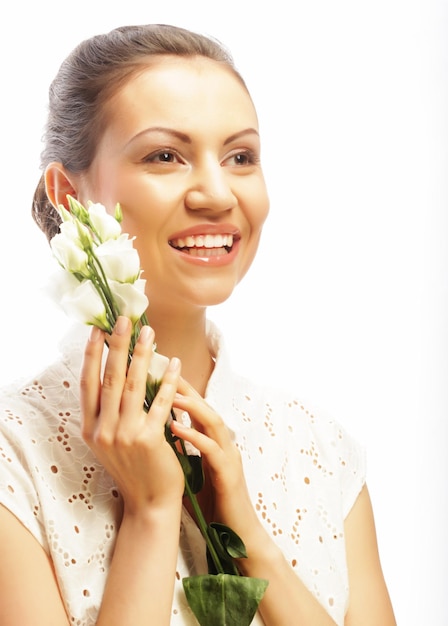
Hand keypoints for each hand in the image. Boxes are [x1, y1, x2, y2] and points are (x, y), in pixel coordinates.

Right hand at [80, 317, 184, 515]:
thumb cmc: (134, 468)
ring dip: (142, 356)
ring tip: (150, 333)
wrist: (150, 502)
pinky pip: (160, 403)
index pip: (88, 384)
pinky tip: (175, 363)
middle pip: (110, 379)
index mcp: (91, 429)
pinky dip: (168, 381)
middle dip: (117, 346)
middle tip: (124, 319)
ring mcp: (124, 436)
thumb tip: (116, 374)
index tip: (97, 331)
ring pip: (134, 386)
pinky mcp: (148, 440)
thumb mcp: (110, 442)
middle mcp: (103, 431)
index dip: (92, 356)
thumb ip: (108, 413)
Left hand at [170, 378, 259, 539]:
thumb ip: (177, 452)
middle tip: (164, 372)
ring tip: (170, 394)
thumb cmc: (211, 504)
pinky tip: (176, 428)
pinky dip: (195, 437)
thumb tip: (153, 436)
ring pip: (214, 422)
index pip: (196, 410)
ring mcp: (228, 458)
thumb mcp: (190, 472)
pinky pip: (212, 450)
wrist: (236, 537)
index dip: (179, 390)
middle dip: (186, 389)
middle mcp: (224, 445)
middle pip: (206, 408)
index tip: (157, 374)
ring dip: (192, 407)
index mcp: (213, 443)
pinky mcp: (229, 475)